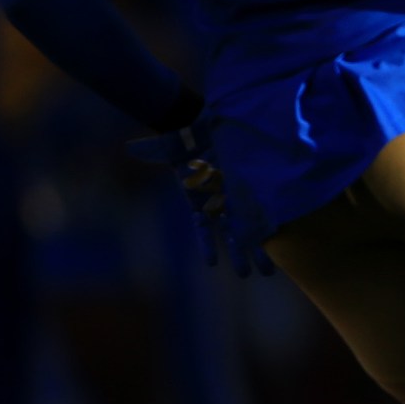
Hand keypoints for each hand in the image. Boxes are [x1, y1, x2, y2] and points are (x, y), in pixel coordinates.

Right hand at [127, 121, 272, 277]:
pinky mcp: (247, 190)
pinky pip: (258, 212)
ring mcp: (235, 198)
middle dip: (238, 255)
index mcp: (198, 199)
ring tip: (267, 272)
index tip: (212, 264)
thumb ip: (152, 151)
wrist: (203, 128)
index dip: (207, 245)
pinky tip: (274, 246)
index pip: (202, 228)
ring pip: (247, 229)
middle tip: (248, 275)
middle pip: (229, 234)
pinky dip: (264, 229)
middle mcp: (217, 202)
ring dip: (255, 250)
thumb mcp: (169, 146)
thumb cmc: (186, 138)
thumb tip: (130, 149)